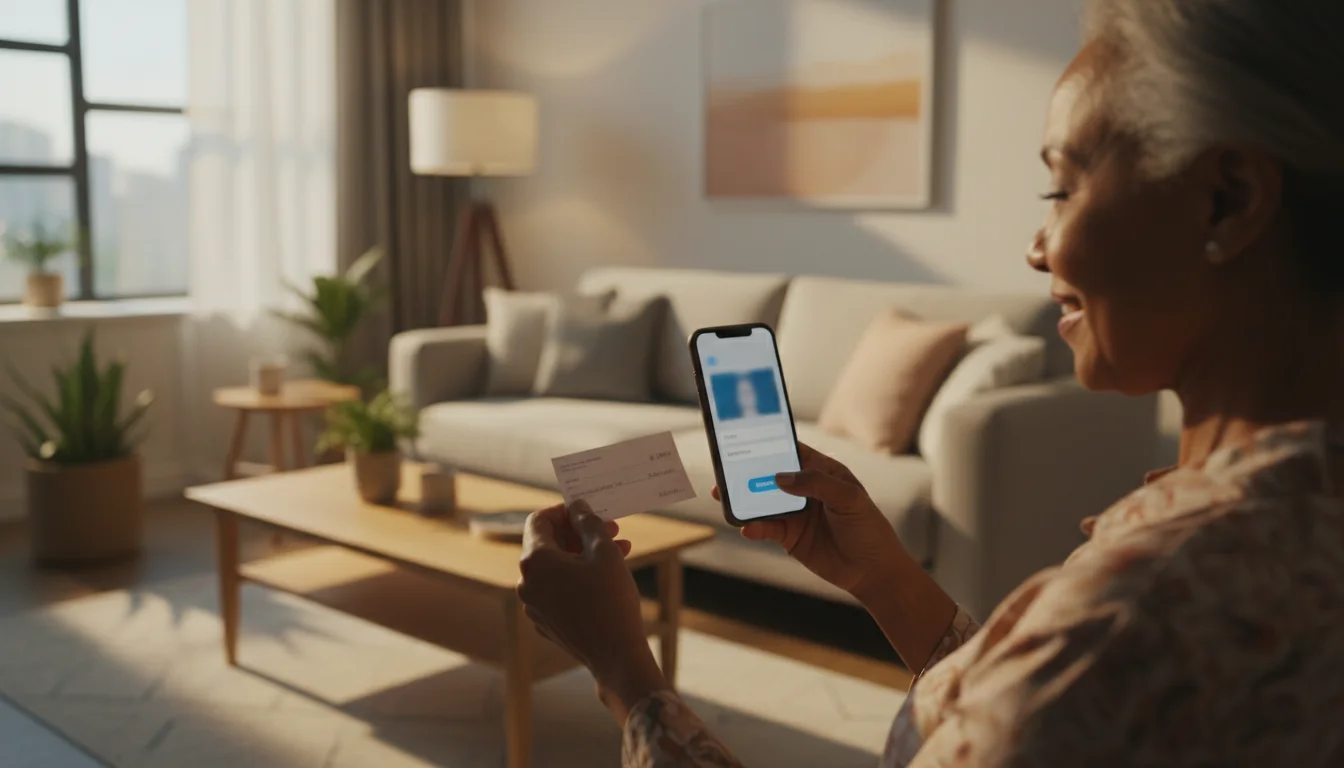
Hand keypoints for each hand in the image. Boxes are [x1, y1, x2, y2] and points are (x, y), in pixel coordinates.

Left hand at [517, 500, 667, 721]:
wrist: (616, 655)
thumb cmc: (611, 600)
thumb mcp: (604, 552)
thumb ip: (588, 523)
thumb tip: (577, 507)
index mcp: (535, 562)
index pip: (539, 521)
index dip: (563, 511)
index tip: (587, 511)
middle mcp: (526, 583)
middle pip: (548, 545)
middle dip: (580, 534)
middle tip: (611, 529)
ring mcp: (534, 605)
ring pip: (556, 568)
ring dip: (584, 555)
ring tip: (619, 551)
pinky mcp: (545, 622)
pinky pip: (558, 590)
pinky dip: (578, 578)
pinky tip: (606, 577)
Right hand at [714, 443, 907, 597]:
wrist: (872, 571)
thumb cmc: (868, 528)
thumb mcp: (849, 498)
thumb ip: (816, 483)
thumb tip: (779, 477)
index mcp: (823, 471)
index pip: (793, 451)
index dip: (772, 442)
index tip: (747, 434)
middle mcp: (805, 489)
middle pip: (771, 474)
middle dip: (748, 470)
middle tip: (724, 466)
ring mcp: (795, 513)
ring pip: (763, 501)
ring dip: (744, 498)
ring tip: (723, 495)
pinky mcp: (789, 536)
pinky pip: (766, 528)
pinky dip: (754, 527)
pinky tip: (747, 527)